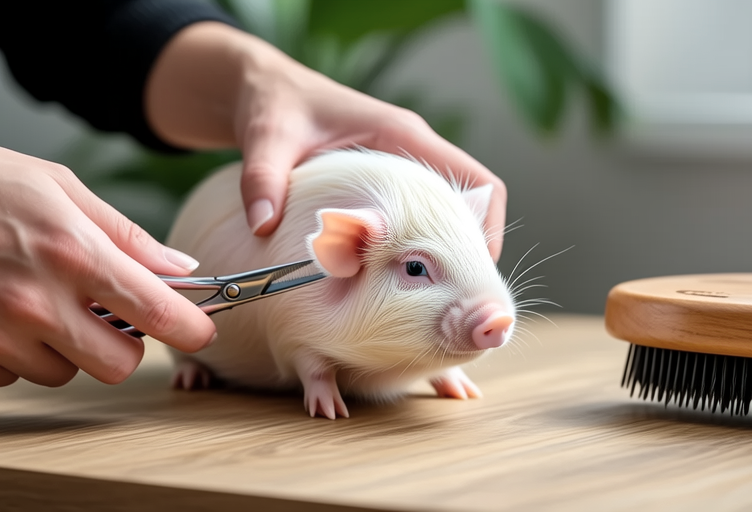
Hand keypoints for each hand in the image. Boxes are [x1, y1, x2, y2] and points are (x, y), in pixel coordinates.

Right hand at [0, 147, 216, 386]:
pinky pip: (17, 373)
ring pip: (66, 372)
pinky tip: (6, 313)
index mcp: (74, 252)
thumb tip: (181, 267)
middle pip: (118, 364)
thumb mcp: (59, 188)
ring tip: (44, 301)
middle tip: (112, 314)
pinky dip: (22, 352)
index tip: (200, 330)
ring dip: (68, 348)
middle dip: (125, 344)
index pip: (157, 313)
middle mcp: (38, 301)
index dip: (190, 328)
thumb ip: (127, 235)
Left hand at [146, 23, 507, 261]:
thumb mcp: (268, 138)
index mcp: (402, 134)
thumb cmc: (274, 105)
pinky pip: (424, 211)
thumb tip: (264, 225)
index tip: (478, 272)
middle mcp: (413, 148)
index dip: (488, 226)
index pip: (477, 180)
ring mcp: (403, 162)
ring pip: (451, 210)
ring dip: (450, 247)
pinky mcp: (387, 177)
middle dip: (471, 248)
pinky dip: (424, 242)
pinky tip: (399, 273)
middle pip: (473, 202)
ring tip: (432, 294)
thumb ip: (264, 178)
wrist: (265, 87)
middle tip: (455, 298)